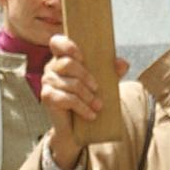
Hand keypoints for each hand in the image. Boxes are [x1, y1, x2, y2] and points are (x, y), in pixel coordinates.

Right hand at [41, 35, 127, 169]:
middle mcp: (51, 68)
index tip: (82, 57)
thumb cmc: (88, 98)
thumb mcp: (103, 82)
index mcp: (62, 58)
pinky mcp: (47, 97)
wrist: (78, 127)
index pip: (57, 42)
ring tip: (98, 105)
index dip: (68, 46)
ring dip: (88, 96)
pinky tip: (91, 114)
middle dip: (87, 77)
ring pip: (71, 84)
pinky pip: (67, 99)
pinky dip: (83, 107)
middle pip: (68, 64)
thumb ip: (112, 70)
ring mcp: (47, 82)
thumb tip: (123, 63)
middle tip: (98, 89)